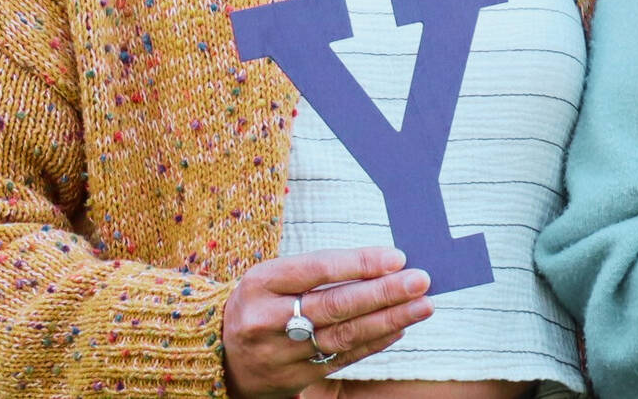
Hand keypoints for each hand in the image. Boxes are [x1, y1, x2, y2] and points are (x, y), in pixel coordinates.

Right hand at [221, 247, 432, 397]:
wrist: (216, 353)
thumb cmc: (260, 302)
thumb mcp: (274, 277)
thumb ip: (321, 270)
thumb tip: (386, 263)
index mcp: (261, 283)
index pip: (316, 269)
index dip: (359, 263)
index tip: (398, 257)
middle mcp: (265, 320)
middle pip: (333, 305)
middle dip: (383, 293)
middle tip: (421, 280)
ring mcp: (277, 354)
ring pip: (341, 336)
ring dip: (388, 320)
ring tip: (422, 305)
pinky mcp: (291, 379)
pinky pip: (340, 359)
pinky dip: (374, 342)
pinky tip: (399, 327)